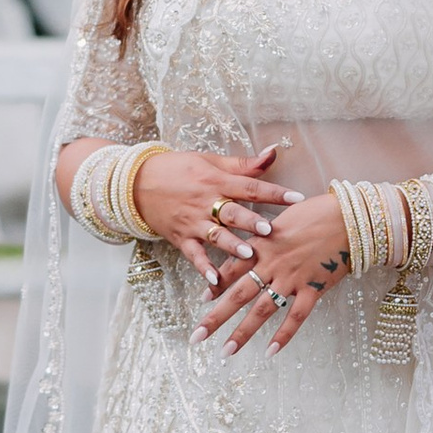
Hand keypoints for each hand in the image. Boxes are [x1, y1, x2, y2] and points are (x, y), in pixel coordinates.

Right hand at [123, 144, 284, 286]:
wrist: (136, 182)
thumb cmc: (177, 169)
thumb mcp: (209, 161)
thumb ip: (243, 163)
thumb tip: (273, 152)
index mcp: (216, 181)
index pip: (250, 186)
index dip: (274, 192)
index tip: (296, 198)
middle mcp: (206, 202)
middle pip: (233, 213)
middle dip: (251, 222)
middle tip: (270, 229)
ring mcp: (193, 222)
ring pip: (215, 235)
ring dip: (232, 246)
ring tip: (248, 254)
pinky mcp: (180, 238)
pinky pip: (193, 254)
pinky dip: (203, 267)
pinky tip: (214, 281)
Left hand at [199, 185, 348, 355]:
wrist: (348, 217)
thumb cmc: (314, 213)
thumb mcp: (281, 219)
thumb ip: (263, 236)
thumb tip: (249, 246)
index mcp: (262, 245)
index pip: (231, 269)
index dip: (215, 285)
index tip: (203, 300)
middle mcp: (272, 264)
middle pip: (238, 294)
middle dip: (216, 317)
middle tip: (197, 337)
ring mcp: (292, 278)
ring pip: (262, 310)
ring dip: (243, 333)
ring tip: (226, 351)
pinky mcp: (312, 288)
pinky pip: (295, 317)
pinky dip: (284, 335)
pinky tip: (271, 352)